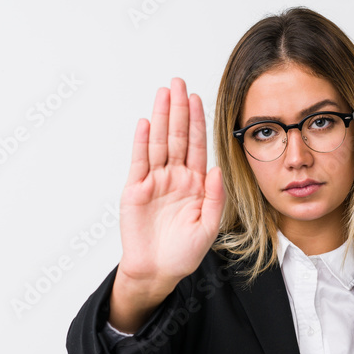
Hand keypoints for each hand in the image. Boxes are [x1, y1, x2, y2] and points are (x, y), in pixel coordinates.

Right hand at [117, 77, 224, 287]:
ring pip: (159, 143)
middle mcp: (175, 178)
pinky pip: (140, 162)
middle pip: (178, 137)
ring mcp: (154, 182)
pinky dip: (142, 142)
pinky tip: (146, 123)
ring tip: (163, 93)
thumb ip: (215, 197)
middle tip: (178, 82)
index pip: (198, 146)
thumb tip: (218, 169)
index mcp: (196, 184)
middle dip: (179, 109)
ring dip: (161, 117)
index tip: (198, 98)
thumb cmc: (184, 253)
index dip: (198, 122)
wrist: (157, 271)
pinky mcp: (135, 190)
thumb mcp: (208, 227)